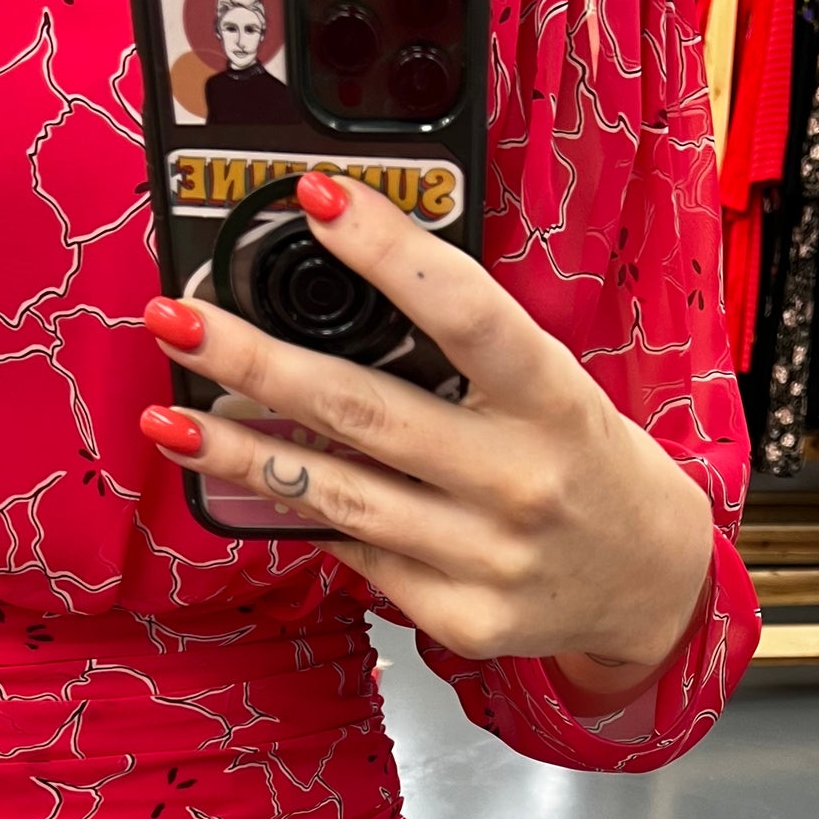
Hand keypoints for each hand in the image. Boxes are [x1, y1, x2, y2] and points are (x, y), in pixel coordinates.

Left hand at [139, 173, 716, 702]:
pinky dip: (312, 520)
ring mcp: (489, 558)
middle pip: (364, 410)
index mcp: (552, 399)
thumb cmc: (581, 460)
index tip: (313, 200)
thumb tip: (332, 309)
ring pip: (336, 496)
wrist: (648, 580)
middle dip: (254, 361)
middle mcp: (520, 480)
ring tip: (170, 420)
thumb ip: (463, 354)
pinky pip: (360, 556)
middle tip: (176, 319)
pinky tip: (270, 492)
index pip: (464, 311)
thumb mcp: (549, 388)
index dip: (387, 253)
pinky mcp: (462, 618)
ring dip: (238, 455)